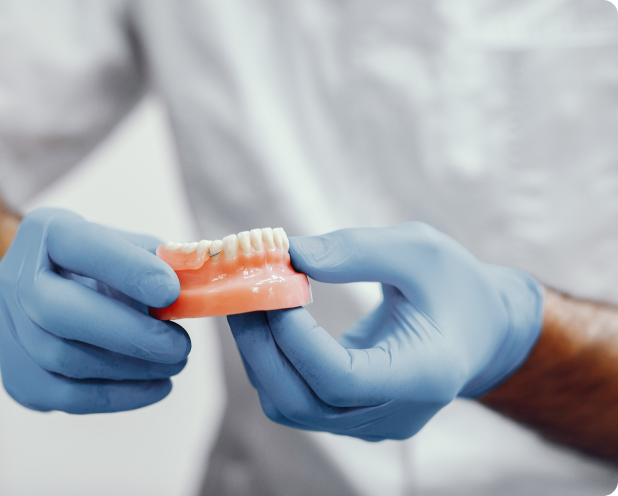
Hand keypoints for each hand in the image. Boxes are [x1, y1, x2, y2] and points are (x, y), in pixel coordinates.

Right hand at [0, 207, 189, 413]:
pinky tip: (158, 386)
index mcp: (45, 234)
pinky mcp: (19, 377)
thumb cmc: (95, 266)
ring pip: (65, 359)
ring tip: (175, 361)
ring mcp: (9, 332)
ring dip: (131, 367)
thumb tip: (197, 276)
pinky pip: (68, 395)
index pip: (79, 246)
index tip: (171, 290)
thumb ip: (158, 258)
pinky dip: (120, 395)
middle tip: (179, 345)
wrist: (41, 294)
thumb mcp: (123, 245)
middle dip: (128, 332)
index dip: (126, 268)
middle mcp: (15, 280)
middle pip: (58, 312)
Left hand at [229, 223, 542, 439]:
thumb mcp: (419, 250)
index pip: (340, 378)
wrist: (480, 331)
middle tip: (239, 291)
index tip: (272, 285)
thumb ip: (356, 251)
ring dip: (259, 353)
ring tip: (249, 300)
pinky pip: (296, 399)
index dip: (295, 336)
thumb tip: (290, 254)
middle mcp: (393, 414)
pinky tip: (267, 320)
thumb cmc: (456, 286)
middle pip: (302, 401)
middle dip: (260, 345)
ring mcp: (369, 424)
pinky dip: (272, 360)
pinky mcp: (350, 417)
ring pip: (290, 405)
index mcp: (424, 376)